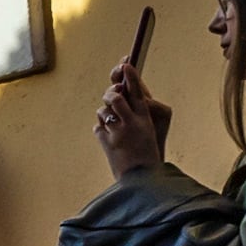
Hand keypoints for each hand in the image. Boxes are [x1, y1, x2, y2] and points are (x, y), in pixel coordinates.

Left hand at [97, 53, 170, 175]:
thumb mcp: (147, 131)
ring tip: (114, 127)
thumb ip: (135, 113)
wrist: (141, 181)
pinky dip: (102, 131)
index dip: (131, 76)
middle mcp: (132, 123)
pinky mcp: (106, 142)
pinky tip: (111, 140)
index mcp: (146, 119)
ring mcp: (118, 132)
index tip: (125, 64)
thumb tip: (119, 95)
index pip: (138, 91)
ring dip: (105, 115)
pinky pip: (98, 127)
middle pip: (115, 96)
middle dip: (110, 94)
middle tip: (111, 95)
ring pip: (103, 111)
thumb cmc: (145, 154)